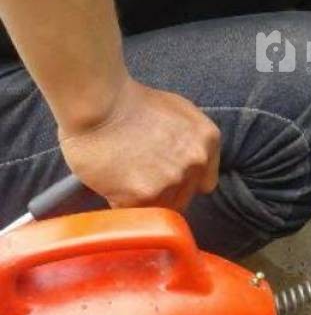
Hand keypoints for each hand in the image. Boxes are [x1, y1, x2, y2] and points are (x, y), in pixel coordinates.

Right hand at [58, 77, 220, 210]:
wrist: (99, 103)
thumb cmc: (131, 101)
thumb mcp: (178, 110)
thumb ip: (191, 140)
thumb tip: (190, 165)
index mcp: (208, 140)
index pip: (204, 182)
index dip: (184, 184)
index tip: (167, 179)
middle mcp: (195, 162)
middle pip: (182, 199)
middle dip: (162, 193)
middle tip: (139, 178)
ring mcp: (171, 180)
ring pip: (159, 208)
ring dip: (142, 200)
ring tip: (123, 177)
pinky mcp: (143, 196)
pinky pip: (135, 213)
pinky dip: (121, 204)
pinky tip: (112, 183)